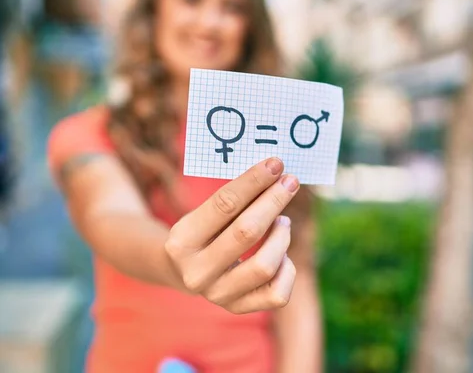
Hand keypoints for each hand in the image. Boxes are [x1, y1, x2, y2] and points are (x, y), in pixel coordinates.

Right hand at [165, 157, 298, 313]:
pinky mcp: (238, 308)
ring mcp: (217, 295)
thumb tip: (274, 173)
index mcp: (181, 241)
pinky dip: (287, 268)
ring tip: (283, 221)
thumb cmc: (202, 232)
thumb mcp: (203, 214)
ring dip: (282, 235)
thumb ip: (234, 199)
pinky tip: (281, 253)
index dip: (254, 182)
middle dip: (274, 201)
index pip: (225, 204)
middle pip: (248, 231)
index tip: (276, 164)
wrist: (182, 271)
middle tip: (290, 182)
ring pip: (266, 264)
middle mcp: (196, 272)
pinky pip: (277, 292)